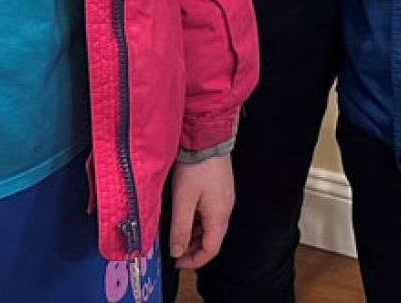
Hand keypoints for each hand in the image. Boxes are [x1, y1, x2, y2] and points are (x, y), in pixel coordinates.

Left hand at [166, 154, 233, 269]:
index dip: (194, 261)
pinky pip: (210, 213)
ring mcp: (224, 198)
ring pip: (210, 226)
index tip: (177, 263)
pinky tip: (185, 216)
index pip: (210, 249)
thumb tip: (177, 251)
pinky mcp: (220, 189)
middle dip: (193, 249)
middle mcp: (225, 209)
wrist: (208, 138)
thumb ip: (180, 229)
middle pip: (212, 239)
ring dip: (194, 235)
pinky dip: (197, 221)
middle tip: (174, 251)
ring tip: (176, 235)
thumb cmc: (197, 167)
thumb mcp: (183, 201)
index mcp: (219, 216)